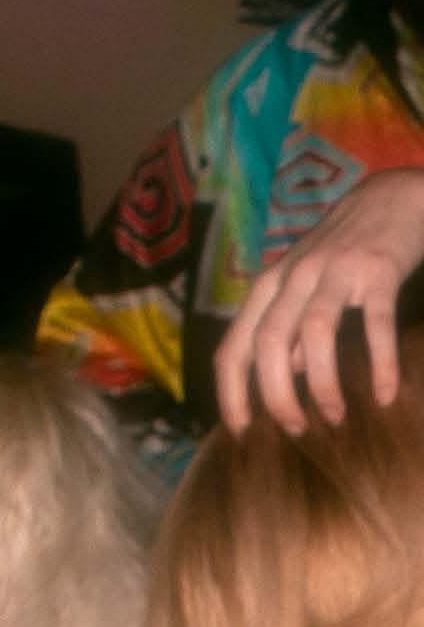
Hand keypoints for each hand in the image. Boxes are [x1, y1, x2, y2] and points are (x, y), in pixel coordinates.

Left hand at [214, 167, 423, 432]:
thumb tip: (288, 376)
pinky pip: (376, 324)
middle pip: (269, 344)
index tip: (241, 432)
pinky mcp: (380, 268)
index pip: (233, 348)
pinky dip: (381, 364)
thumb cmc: (342, 251)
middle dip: (276, 397)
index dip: (231, 395)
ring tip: (335, 417)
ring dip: (322, 385)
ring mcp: (337, 269)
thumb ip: (287, 329)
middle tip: (294, 430)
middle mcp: (295, 275)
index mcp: (268, 286)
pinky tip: (385, 395)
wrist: (396, 194)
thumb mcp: (300, 286)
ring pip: (315, 333)